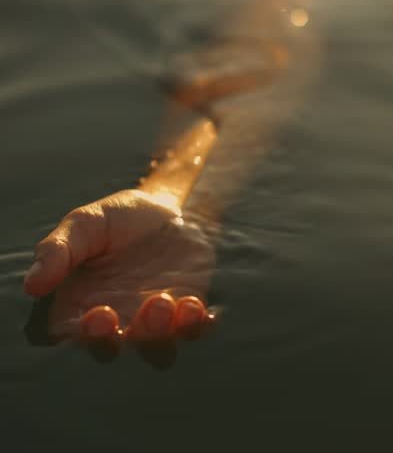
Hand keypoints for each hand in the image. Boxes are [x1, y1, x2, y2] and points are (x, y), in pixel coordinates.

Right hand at [24, 188, 215, 353]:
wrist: (172, 205)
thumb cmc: (120, 217)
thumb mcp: (85, 222)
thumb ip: (59, 250)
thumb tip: (32, 285)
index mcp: (81, 303)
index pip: (74, 334)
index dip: (85, 335)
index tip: (98, 314)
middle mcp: (115, 319)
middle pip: (111, 350)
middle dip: (116, 342)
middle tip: (121, 313)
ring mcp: (152, 320)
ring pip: (154, 349)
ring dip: (159, 335)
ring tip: (164, 302)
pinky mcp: (186, 312)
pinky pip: (192, 332)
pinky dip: (195, 326)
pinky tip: (198, 308)